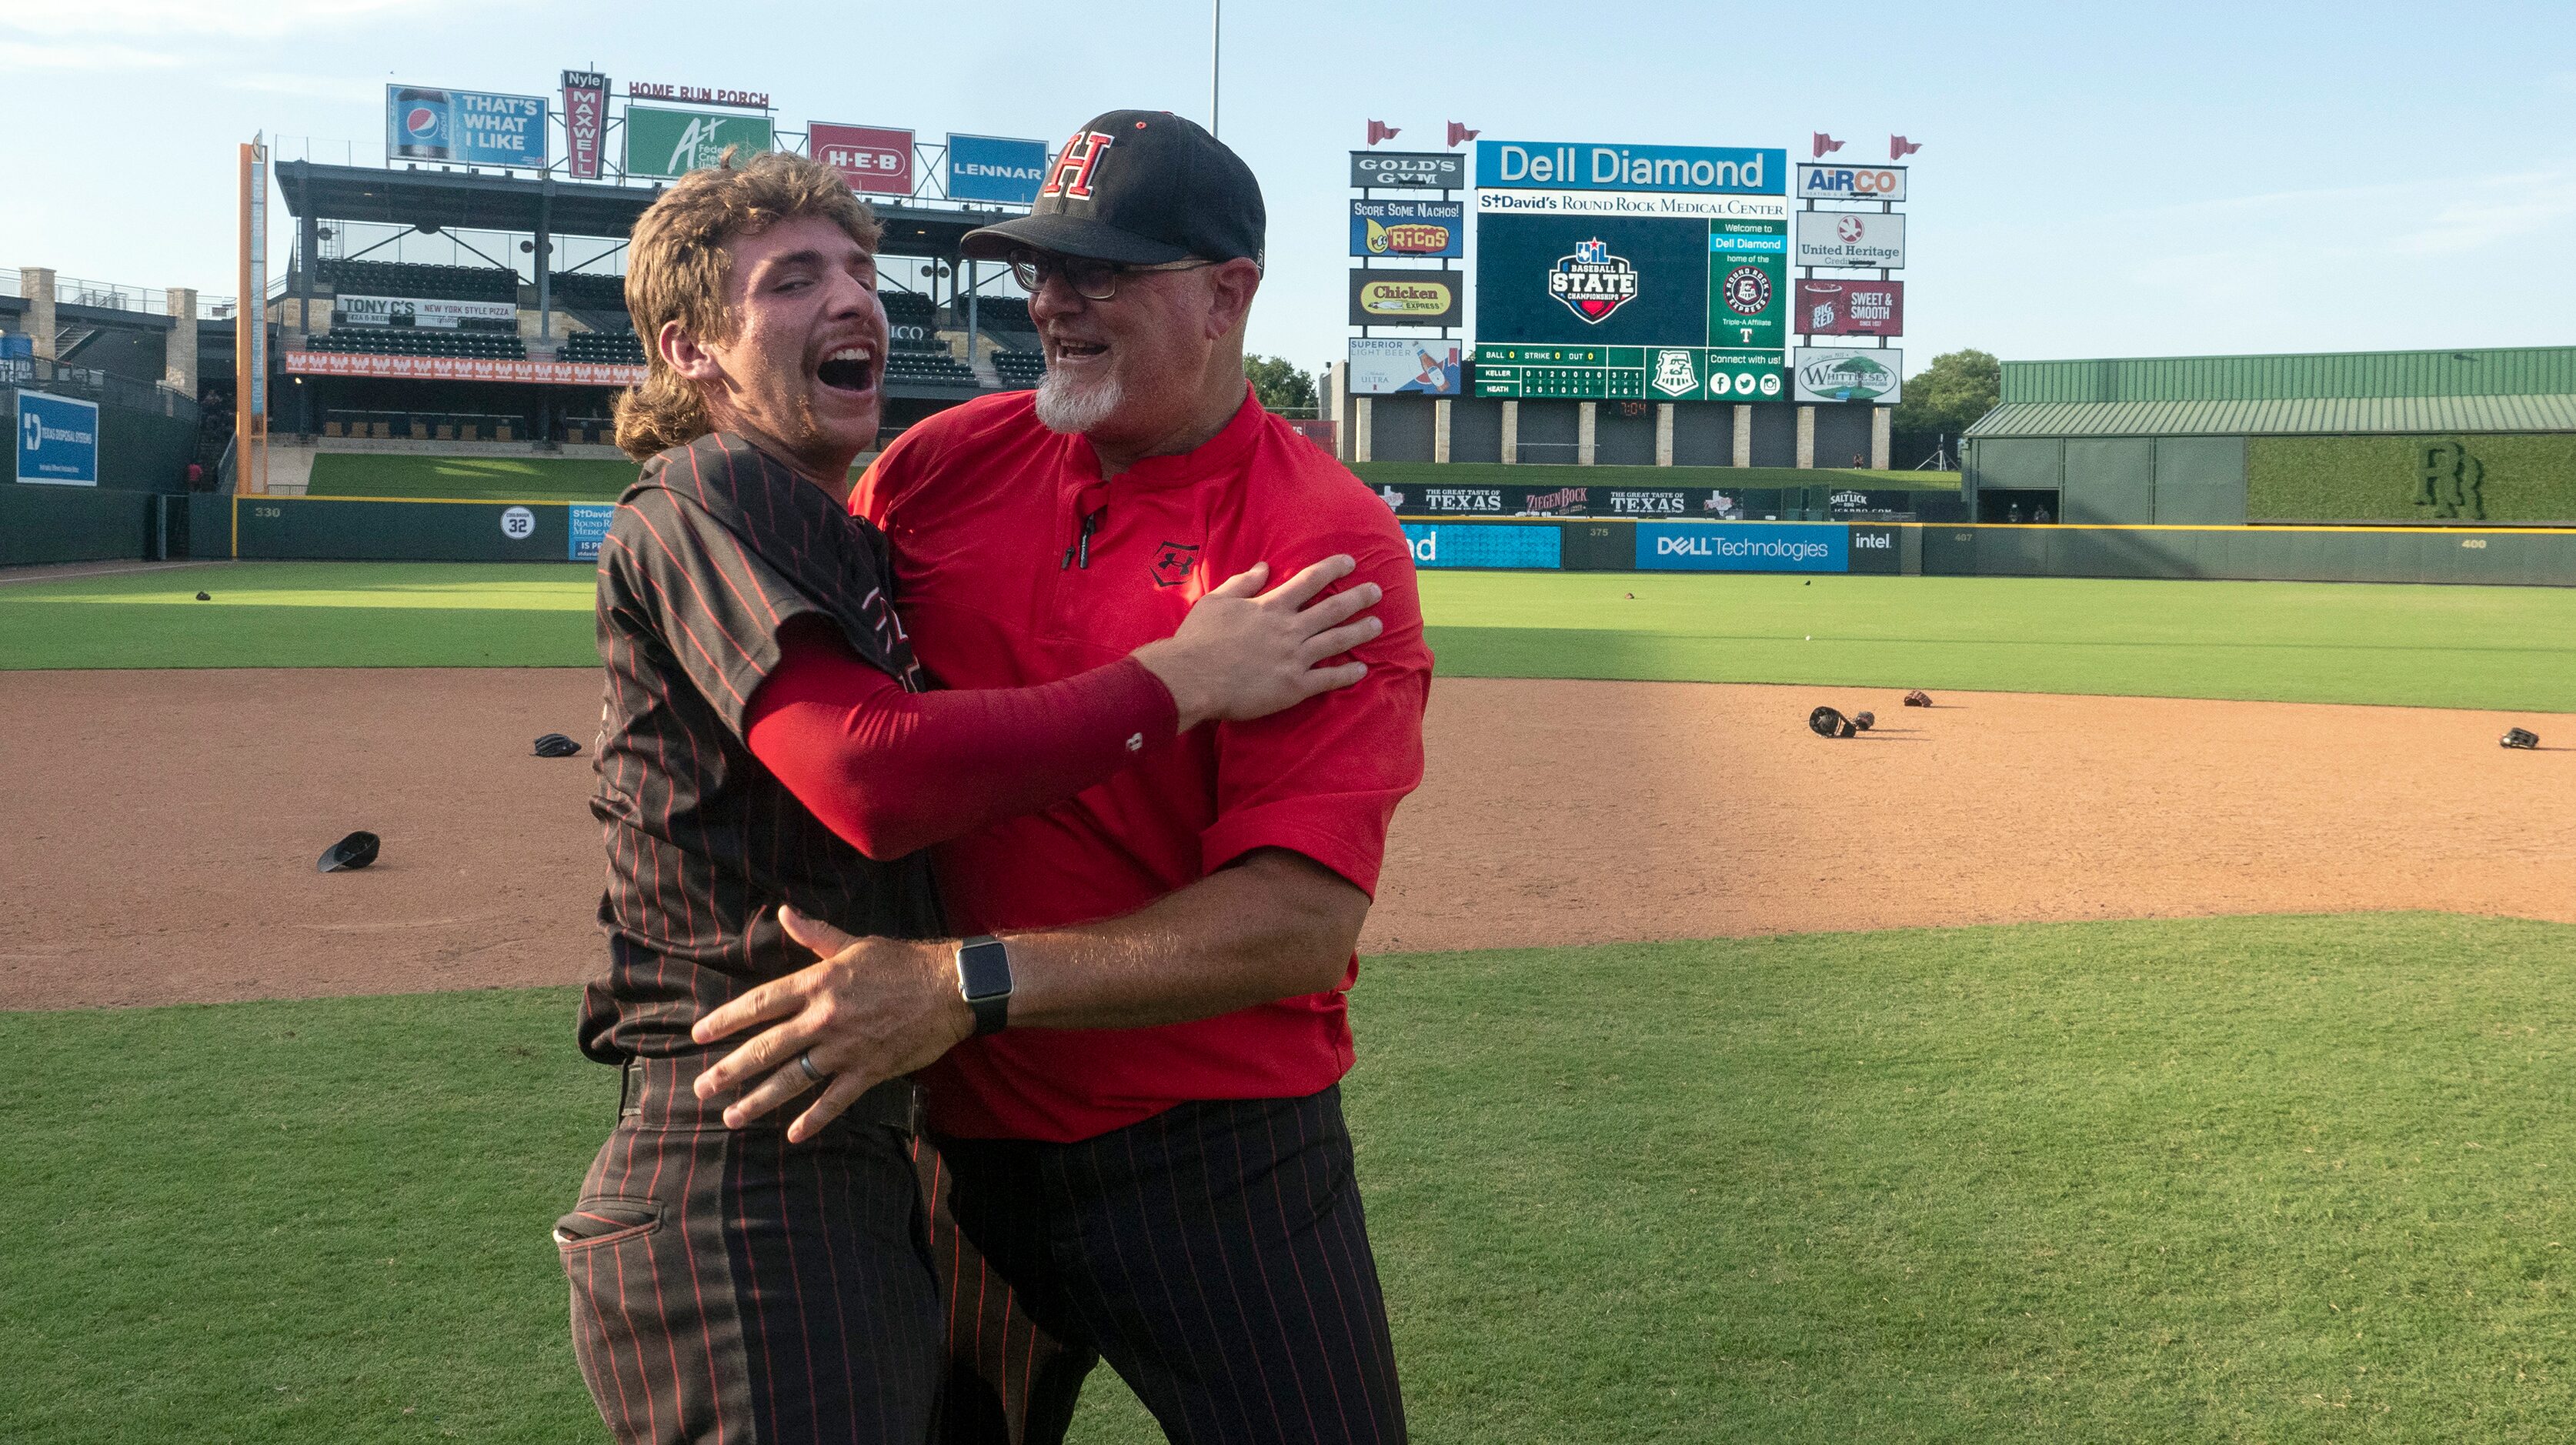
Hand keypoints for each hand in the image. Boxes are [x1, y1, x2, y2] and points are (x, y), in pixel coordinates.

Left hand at [688, 907, 972, 1141]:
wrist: (950, 988)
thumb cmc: (903, 962)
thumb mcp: (855, 943)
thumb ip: (815, 933)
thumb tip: (784, 911)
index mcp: (818, 983)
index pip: (760, 1003)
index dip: (726, 1020)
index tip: (700, 1035)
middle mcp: (825, 1018)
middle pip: (767, 1047)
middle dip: (730, 1070)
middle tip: (702, 1086)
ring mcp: (846, 1048)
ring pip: (793, 1079)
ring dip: (759, 1100)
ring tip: (731, 1115)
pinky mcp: (869, 1071)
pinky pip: (834, 1100)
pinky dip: (813, 1119)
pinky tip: (792, 1133)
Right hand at [1132, 555, 1381, 730]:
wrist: (1191, 677)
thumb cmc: (1199, 638)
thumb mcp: (1216, 600)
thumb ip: (1243, 582)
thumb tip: (1264, 566)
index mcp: (1270, 606)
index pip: (1309, 580)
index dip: (1333, 568)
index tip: (1350, 562)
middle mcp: (1289, 629)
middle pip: (1333, 609)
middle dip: (1358, 598)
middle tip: (1378, 591)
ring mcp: (1294, 658)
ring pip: (1337, 641)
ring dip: (1361, 631)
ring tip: (1378, 625)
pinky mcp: (1294, 687)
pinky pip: (1328, 679)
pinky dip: (1348, 674)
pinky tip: (1363, 669)